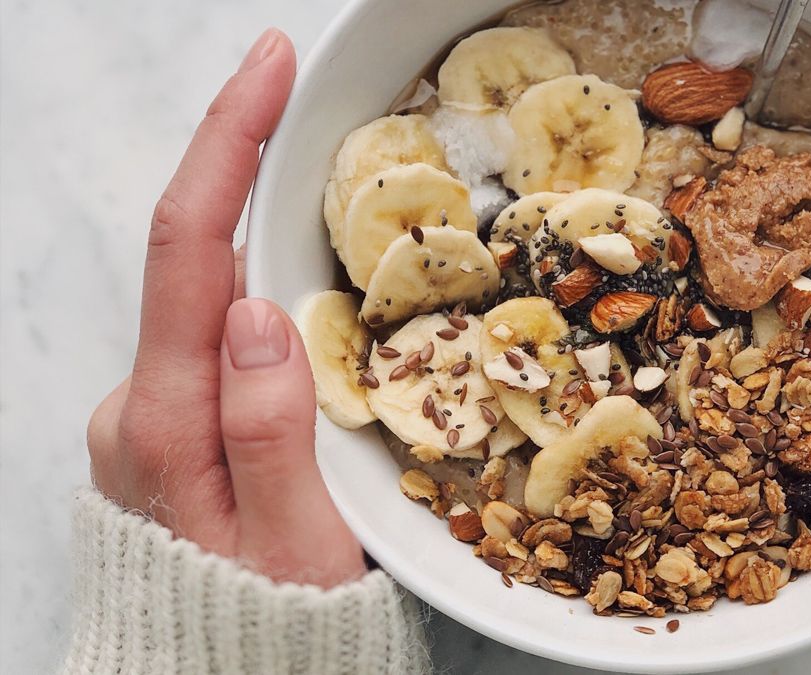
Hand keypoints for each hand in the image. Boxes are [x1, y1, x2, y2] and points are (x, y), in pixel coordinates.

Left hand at [86, 29, 364, 587]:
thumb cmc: (274, 635)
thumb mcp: (299, 551)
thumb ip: (271, 435)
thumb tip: (257, 313)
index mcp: (168, 424)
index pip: (187, 250)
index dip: (226, 143)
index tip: (268, 66)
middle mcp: (144, 407)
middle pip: (196, 260)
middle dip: (249, 178)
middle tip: (312, 117)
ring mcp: (155, 416)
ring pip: (215, 305)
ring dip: (271, 256)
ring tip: (345, 245)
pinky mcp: (178, 426)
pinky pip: (223, 343)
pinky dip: (266, 312)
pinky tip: (313, 325)